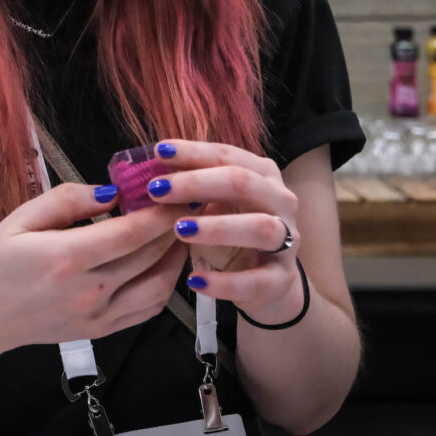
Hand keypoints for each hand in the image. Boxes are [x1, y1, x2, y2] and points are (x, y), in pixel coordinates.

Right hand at [0, 182, 186, 353]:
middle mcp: (89, 291)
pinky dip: (165, 285)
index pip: (132, 232)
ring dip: (176, 258)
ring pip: (159, 287)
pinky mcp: (102, 332)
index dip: (162, 211)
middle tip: (189, 204)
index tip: (181, 192)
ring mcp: (99, 316)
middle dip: (176, 227)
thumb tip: (112, 193)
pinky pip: (148, 310)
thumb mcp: (21, 218)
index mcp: (67, 258)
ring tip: (180, 233)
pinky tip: (163, 264)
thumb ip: (67, 201)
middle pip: (151, 256)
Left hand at [141, 140, 305, 323]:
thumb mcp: (214, 203)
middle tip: (157, 190)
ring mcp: (286, 240)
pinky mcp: (281, 278)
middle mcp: (280, 201)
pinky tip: (194, 280)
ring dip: (218, 227)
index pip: (228, 155)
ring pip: (259, 228)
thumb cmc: (233, 231)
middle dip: (197, 184)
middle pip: (243, 183)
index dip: (193, 152)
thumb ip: (190, 186)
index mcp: (262, 174)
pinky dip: (225, 282)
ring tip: (181, 230)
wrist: (269, 281)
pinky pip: (257, 281)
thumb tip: (148, 169)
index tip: (158, 152)